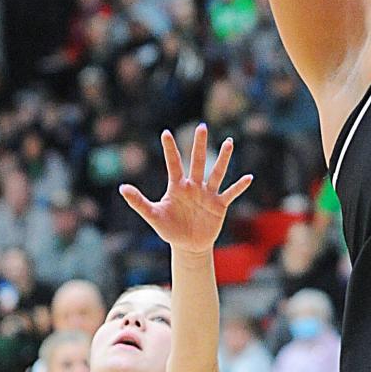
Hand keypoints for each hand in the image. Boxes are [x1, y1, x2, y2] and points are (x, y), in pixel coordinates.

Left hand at [119, 126, 251, 255]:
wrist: (188, 245)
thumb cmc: (170, 228)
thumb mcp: (153, 216)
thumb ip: (139, 202)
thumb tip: (122, 188)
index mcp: (177, 186)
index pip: (173, 164)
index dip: (169, 149)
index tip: (165, 133)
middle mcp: (194, 186)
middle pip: (197, 162)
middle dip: (199, 145)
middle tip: (201, 126)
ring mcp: (207, 194)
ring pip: (216, 173)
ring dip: (223, 159)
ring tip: (228, 143)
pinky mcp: (219, 205)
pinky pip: (230, 194)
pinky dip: (238, 187)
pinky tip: (248, 178)